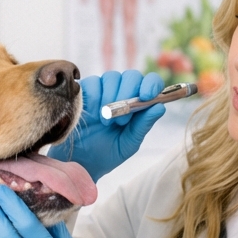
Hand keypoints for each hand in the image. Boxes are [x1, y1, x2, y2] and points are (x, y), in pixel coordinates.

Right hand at [49, 70, 164, 181]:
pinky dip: (94, 97)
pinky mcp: (83, 90)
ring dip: (111, 98)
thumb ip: (143, 125)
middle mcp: (121, 92)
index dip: (151, 84)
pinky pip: (92, 82)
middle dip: (130, 92)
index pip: (150, 83)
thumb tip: (160, 107)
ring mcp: (101, 89)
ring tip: (106, 123)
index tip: (148, 95)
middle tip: (124, 118)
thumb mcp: (128, 144)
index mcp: (137, 104)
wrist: (78, 162)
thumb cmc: (105, 153)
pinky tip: (91, 114)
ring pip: (111, 77)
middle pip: (131, 76)